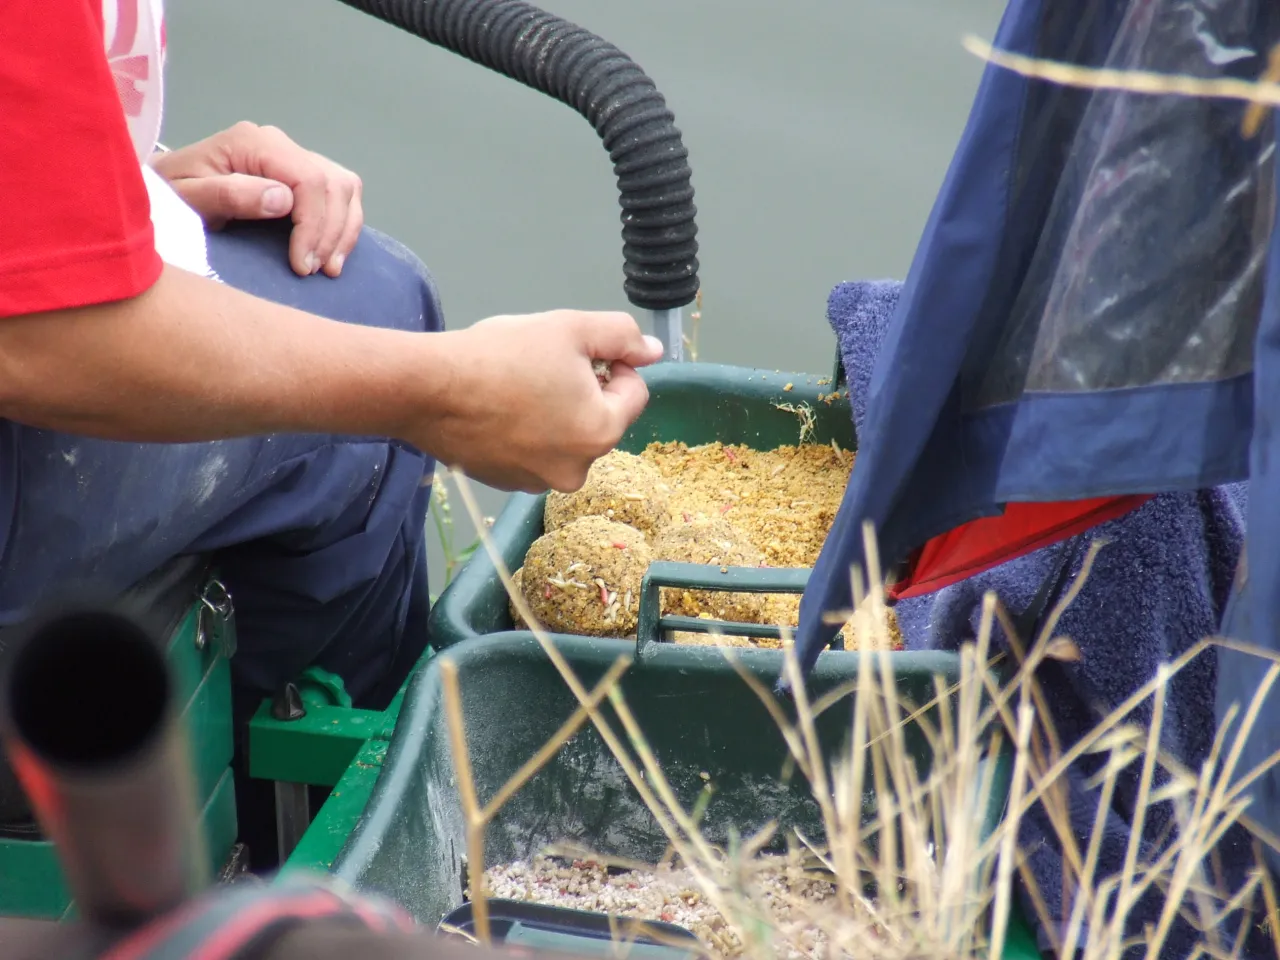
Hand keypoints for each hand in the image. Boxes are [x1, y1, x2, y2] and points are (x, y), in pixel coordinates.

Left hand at [150, 121, 361, 278]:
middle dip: (329, 233)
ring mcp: (293, 157)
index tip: (301, 265)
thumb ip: (228, 195)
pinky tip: (332, 254)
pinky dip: (344, 225)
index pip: (308, 179)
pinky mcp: (301, 174)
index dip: (313, 225)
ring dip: (343, 231)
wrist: (164, 189)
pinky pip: (342, 194)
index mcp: (253, 143)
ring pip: (346, 187)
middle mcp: (279, 143)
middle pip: (333, 183)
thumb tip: (283, 200)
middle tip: (311, 271)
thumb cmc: (170, 195)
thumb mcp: (186, 197)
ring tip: (327, 268)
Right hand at [416, 310, 664, 492]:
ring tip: (516, 387)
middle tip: (543, 366)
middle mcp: (576, 470)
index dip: (613, 364)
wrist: (428, 389)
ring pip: (566, 436)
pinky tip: (499, 409)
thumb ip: (622, 337)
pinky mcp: (507, 483)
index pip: (634, 393)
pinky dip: (526, 432)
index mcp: (601, 432)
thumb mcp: (570, 328)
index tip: (577, 352)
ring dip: (555, 412)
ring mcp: (539, 482)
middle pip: (600, 419)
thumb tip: (653, 351)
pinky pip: (534, 452)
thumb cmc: (501, 355)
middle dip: (583, 391)